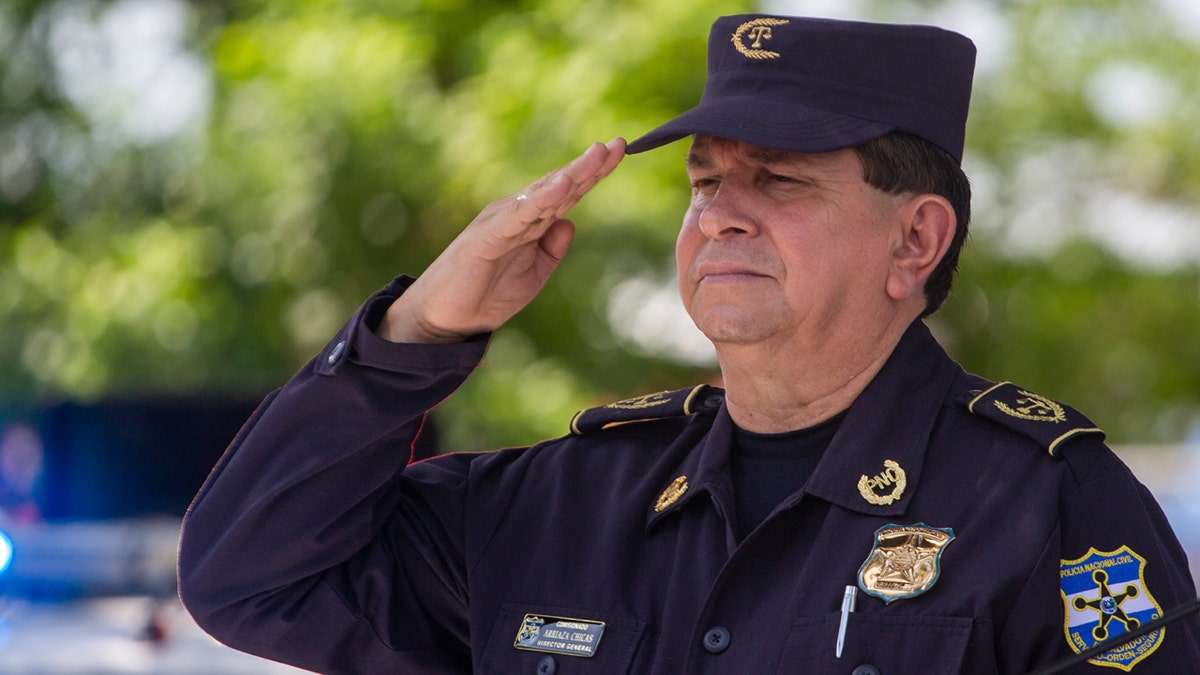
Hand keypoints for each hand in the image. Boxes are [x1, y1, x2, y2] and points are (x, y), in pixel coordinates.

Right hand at [377, 137, 625, 342]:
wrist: (443, 318)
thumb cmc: (485, 293)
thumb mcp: (533, 274)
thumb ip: (552, 249)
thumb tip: (571, 223)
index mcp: (529, 222)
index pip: (566, 193)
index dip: (593, 173)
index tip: (618, 152)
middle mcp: (516, 214)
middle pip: (559, 185)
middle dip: (589, 166)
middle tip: (618, 144)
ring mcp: (501, 222)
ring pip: (542, 194)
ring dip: (571, 174)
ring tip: (596, 155)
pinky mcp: (486, 237)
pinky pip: (518, 216)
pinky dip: (540, 199)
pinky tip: (562, 185)